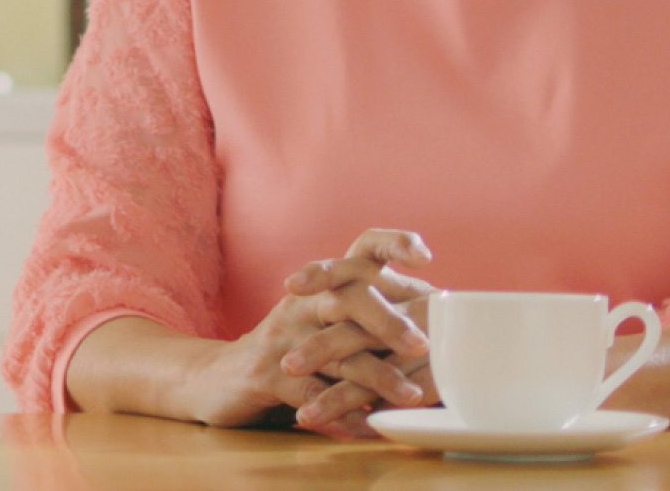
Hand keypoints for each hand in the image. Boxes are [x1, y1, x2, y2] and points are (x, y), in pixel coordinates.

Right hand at [178, 229, 436, 437]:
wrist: (223, 376)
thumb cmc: (297, 348)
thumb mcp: (331, 321)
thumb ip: (379, 313)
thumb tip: (446, 313)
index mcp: (326, 284)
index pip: (361, 249)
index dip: (392, 245)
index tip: (425, 257)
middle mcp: (303, 301)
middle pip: (347, 296)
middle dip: (387, 321)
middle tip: (421, 345)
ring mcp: (282, 336)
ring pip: (333, 350)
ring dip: (376, 375)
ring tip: (410, 395)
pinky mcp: (266, 374)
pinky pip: (311, 393)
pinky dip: (344, 412)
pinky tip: (370, 425)